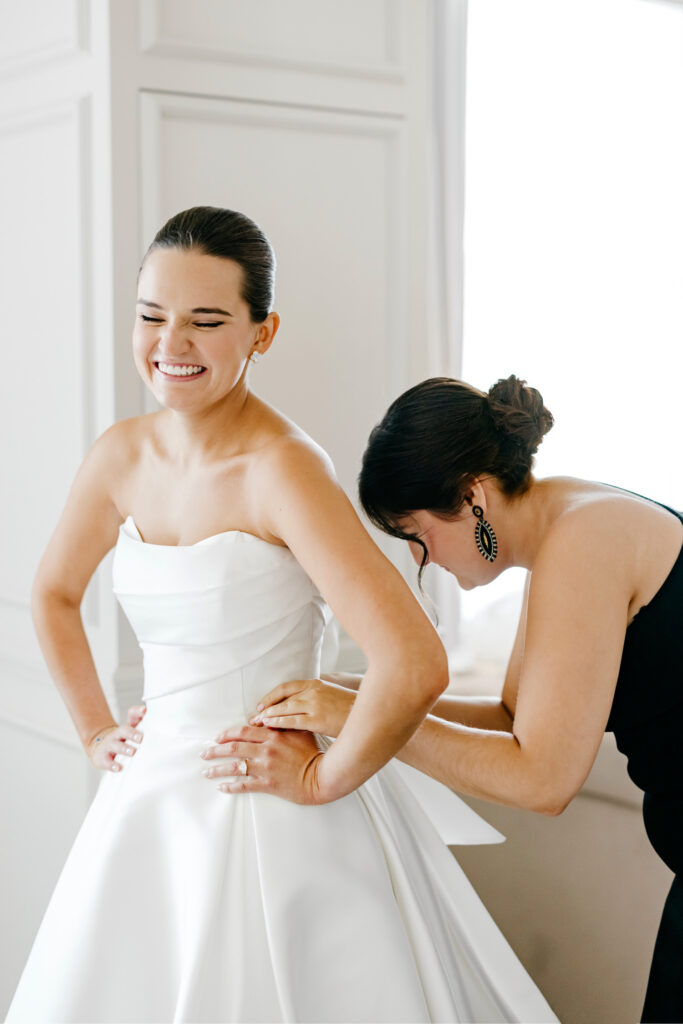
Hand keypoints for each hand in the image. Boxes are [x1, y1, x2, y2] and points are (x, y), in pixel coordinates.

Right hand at [86, 703, 145, 771]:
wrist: (101, 748)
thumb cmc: (124, 741)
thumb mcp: (134, 734)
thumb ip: (146, 730)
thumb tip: (164, 730)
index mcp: (128, 727)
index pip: (132, 716)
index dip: (137, 712)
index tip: (144, 710)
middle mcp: (118, 734)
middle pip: (124, 730)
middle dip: (132, 733)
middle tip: (141, 738)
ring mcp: (110, 745)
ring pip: (116, 745)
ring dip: (124, 748)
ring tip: (133, 752)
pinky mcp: (103, 757)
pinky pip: (107, 761)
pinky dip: (112, 765)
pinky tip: (119, 768)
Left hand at [201, 724, 325, 804]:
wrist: (320, 776)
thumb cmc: (312, 753)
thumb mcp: (299, 731)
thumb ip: (283, 724)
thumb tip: (267, 720)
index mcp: (272, 736)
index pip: (243, 732)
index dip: (227, 734)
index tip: (217, 737)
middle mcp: (265, 751)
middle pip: (234, 748)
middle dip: (216, 751)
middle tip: (204, 753)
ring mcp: (265, 768)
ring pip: (235, 767)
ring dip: (218, 769)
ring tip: (206, 771)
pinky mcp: (267, 784)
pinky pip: (244, 785)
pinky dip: (231, 786)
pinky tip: (221, 787)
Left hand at [248, 677, 354, 737]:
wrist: (369, 716)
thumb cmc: (351, 710)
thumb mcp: (332, 696)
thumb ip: (316, 696)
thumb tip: (302, 701)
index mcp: (316, 683)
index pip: (287, 687)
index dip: (272, 696)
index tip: (261, 705)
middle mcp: (313, 690)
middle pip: (282, 696)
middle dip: (266, 706)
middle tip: (254, 716)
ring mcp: (315, 704)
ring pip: (284, 708)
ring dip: (268, 715)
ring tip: (256, 723)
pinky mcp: (317, 718)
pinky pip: (292, 720)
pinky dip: (278, 722)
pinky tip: (268, 726)